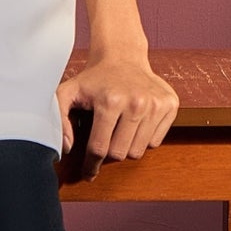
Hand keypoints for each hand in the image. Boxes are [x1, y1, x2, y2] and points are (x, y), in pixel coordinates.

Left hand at [58, 48, 178, 172]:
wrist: (122, 56)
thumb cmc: (94, 79)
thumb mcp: (67, 93)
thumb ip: (59, 120)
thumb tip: (67, 148)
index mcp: (110, 101)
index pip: (99, 148)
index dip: (91, 165)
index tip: (88, 173)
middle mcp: (136, 103)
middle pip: (120, 154)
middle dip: (108, 153)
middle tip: (104, 141)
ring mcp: (156, 104)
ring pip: (138, 151)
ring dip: (126, 147)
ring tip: (119, 130)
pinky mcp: (170, 105)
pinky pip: (155, 142)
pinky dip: (143, 139)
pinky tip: (135, 123)